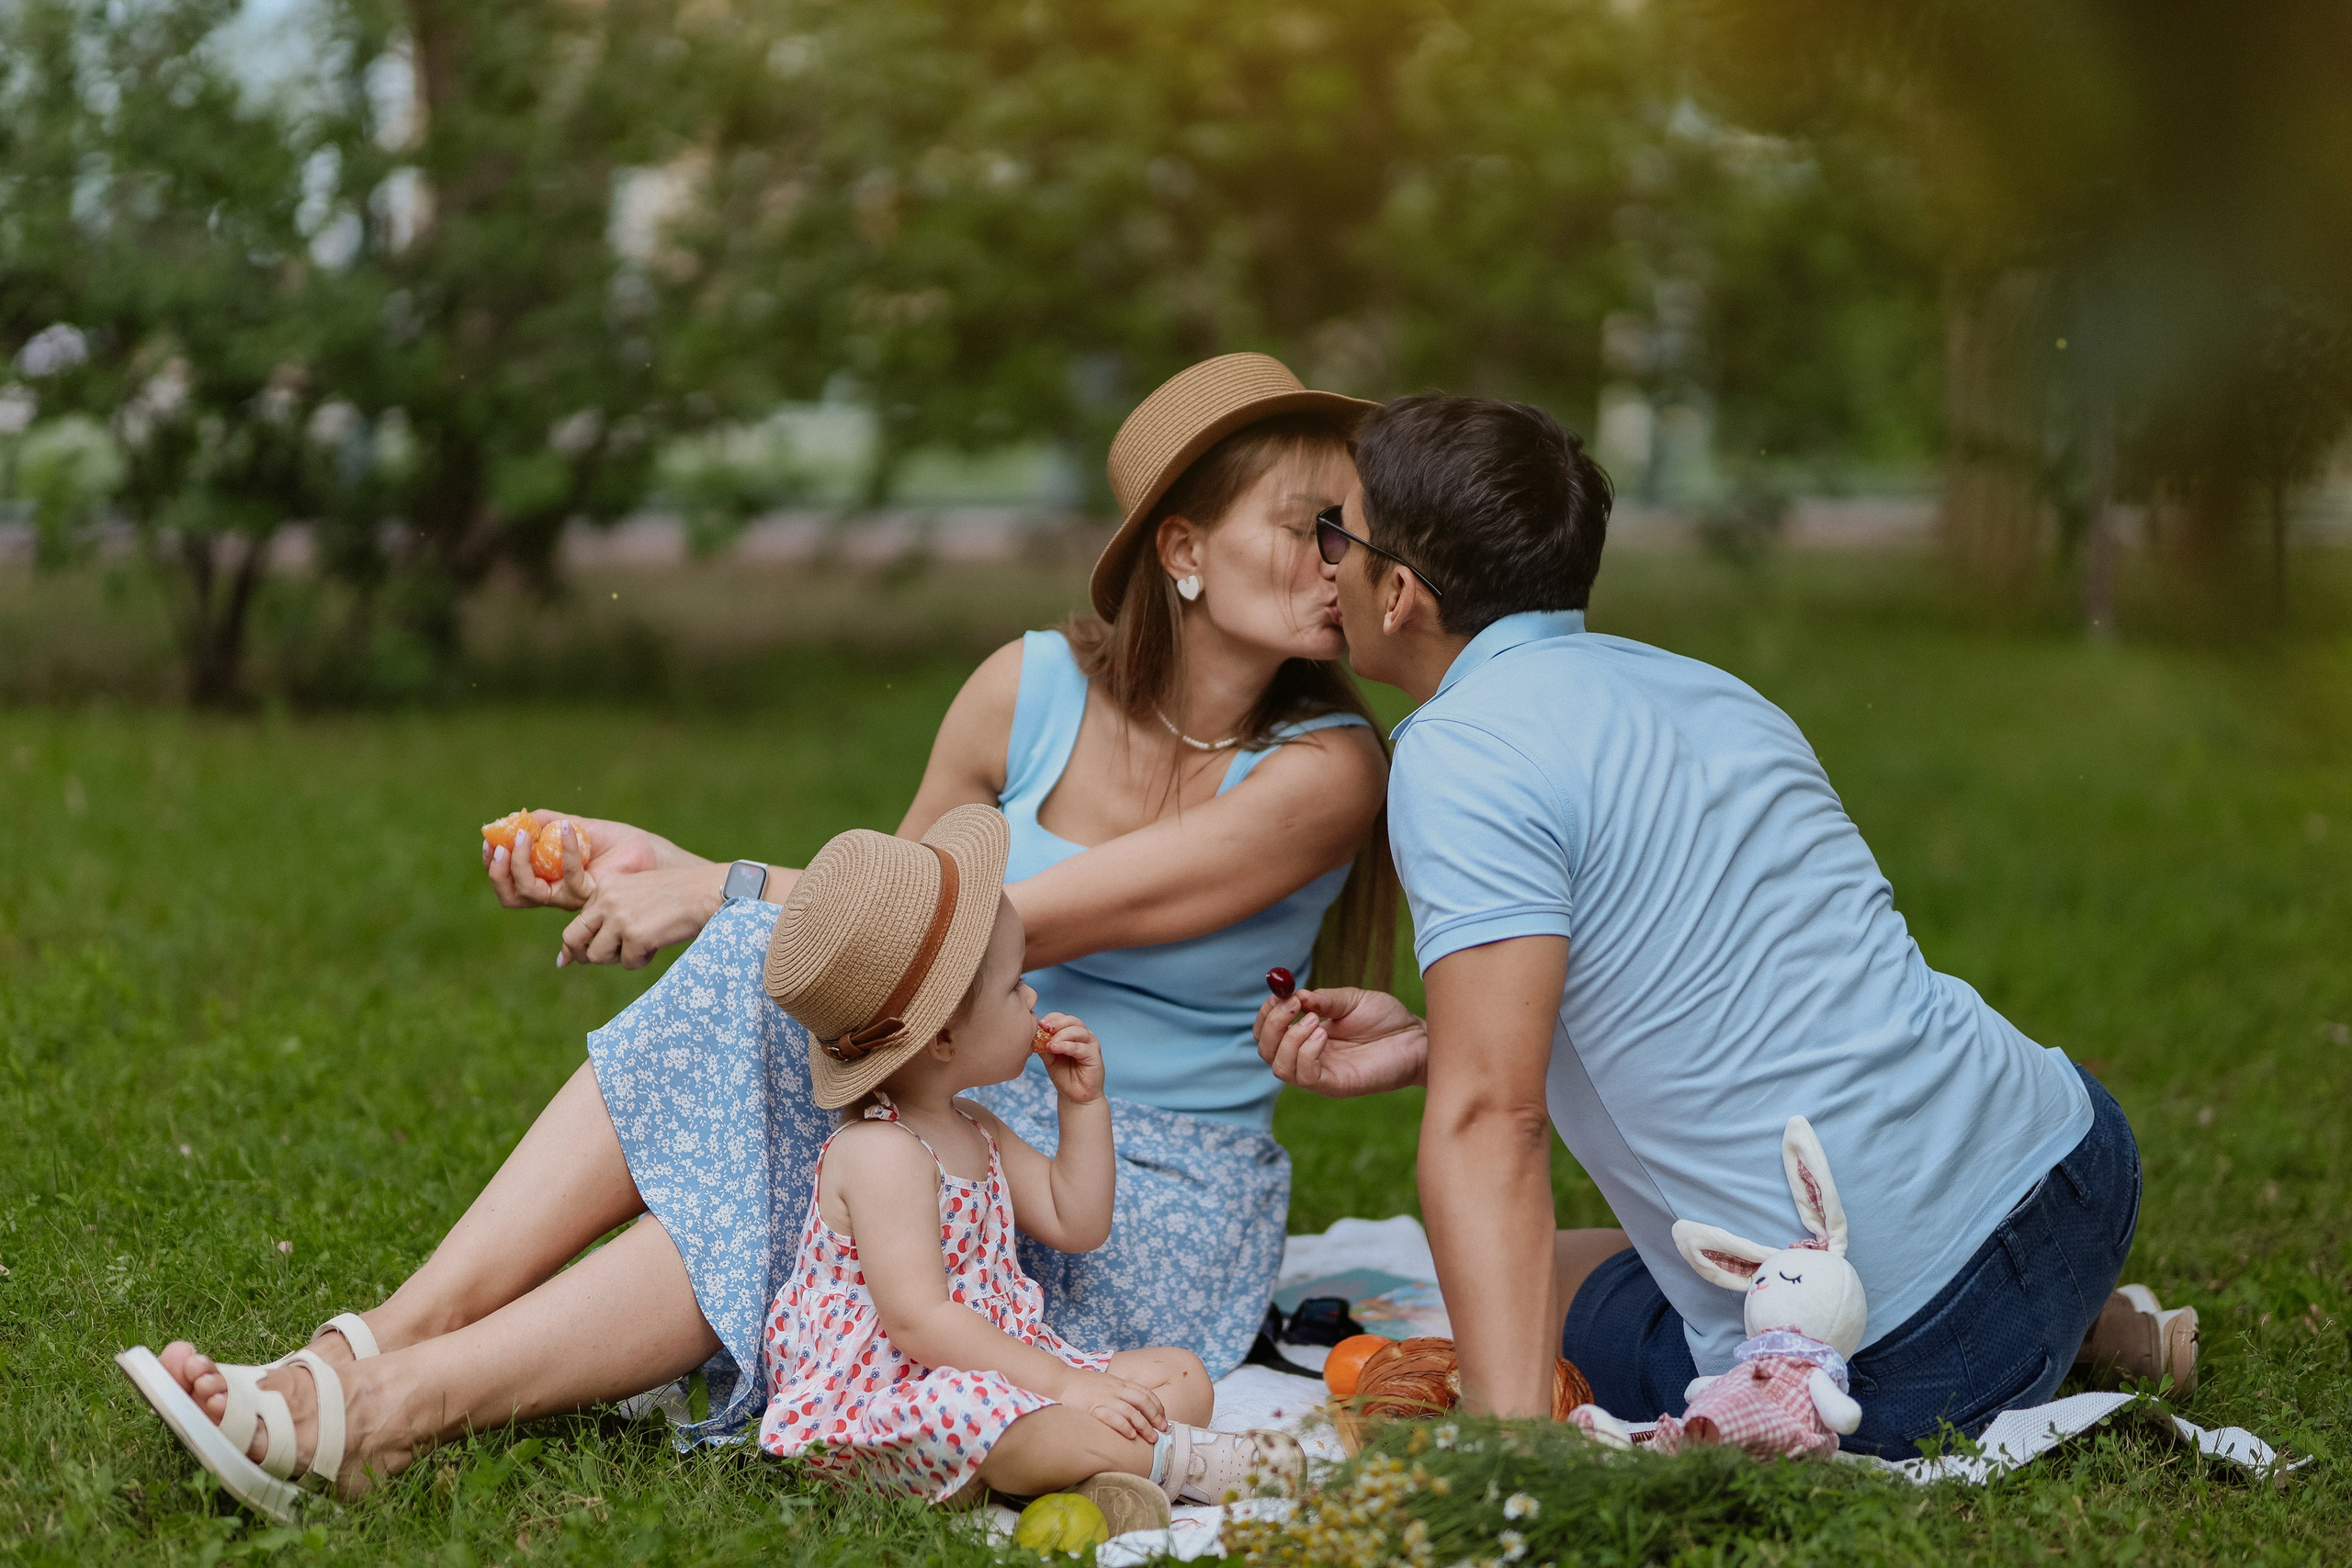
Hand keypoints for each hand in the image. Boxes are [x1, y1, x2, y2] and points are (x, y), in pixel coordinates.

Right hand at [481, 813, 671, 911]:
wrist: (650, 853)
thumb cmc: (617, 843)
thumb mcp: (577, 827)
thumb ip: (548, 823)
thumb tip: (518, 817)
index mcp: (548, 879)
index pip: (511, 883)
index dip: (496, 866)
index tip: (490, 840)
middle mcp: (556, 894)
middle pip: (513, 896)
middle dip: (499, 873)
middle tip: (500, 846)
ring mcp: (572, 897)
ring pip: (531, 892)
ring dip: (520, 863)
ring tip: (523, 836)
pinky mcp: (591, 894)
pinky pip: (568, 875)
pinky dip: (564, 848)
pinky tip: (569, 826)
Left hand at [560, 863, 726, 968]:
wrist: (706, 892)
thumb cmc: (676, 896)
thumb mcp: (635, 897)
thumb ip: (607, 917)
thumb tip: (564, 961)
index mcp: (605, 886)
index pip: (578, 920)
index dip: (584, 940)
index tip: (593, 949)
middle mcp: (606, 900)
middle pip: (573, 937)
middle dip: (584, 954)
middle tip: (607, 956)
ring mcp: (619, 918)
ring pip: (597, 955)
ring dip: (619, 958)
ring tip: (643, 945)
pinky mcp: (635, 936)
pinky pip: (628, 963)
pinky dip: (643, 960)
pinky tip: (658, 944)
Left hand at [1033, 1013, 1103, 1103]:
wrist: (1074, 1096)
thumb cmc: (1063, 1076)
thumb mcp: (1049, 1058)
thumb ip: (1043, 1045)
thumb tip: (1033, 1034)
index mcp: (1073, 1033)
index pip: (1063, 1018)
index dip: (1052, 1018)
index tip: (1039, 1024)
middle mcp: (1084, 1035)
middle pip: (1072, 1021)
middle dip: (1056, 1023)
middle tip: (1043, 1027)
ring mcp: (1091, 1044)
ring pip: (1077, 1031)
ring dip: (1061, 1035)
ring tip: (1049, 1043)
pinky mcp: (1094, 1055)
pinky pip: (1080, 1047)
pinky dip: (1066, 1046)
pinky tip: (1054, 1048)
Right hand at [1051, 1368, 1167, 1441]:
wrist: (1058, 1380)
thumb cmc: (1080, 1385)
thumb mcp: (1104, 1384)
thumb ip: (1117, 1392)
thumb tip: (1131, 1407)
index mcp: (1119, 1383)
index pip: (1145, 1393)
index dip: (1157, 1406)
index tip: (1163, 1419)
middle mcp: (1115, 1389)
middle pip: (1143, 1402)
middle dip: (1155, 1417)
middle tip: (1162, 1431)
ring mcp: (1105, 1398)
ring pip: (1132, 1411)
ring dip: (1144, 1426)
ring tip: (1151, 1438)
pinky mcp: (1093, 1408)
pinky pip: (1113, 1417)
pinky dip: (1125, 1427)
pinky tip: (1131, 1436)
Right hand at [1254, 986, 1429, 1096]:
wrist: (1418, 1037)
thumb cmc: (1387, 1019)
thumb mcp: (1351, 1001)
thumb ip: (1323, 1000)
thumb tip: (1295, 995)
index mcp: (1308, 1036)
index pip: (1269, 1034)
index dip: (1266, 1015)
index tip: (1278, 995)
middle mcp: (1309, 1057)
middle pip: (1266, 1052)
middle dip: (1272, 1026)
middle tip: (1292, 1005)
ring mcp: (1322, 1073)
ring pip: (1280, 1068)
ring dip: (1289, 1039)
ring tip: (1315, 1020)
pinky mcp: (1336, 1085)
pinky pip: (1305, 1076)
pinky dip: (1306, 1052)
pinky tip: (1323, 1033)